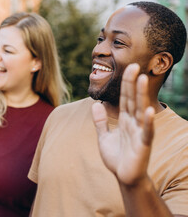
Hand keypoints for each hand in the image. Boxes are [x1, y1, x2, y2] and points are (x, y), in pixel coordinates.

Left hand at [92, 63, 154, 184]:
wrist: (124, 178)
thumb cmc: (116, 158)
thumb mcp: (103, 137)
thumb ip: (100, 121)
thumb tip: (96, 104)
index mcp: (125, 120)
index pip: (125, 98)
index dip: (126, 84)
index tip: (128, 68)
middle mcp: (133, 123)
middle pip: (132, 100)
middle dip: (133, 84)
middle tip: (134, 66)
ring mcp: (139, 133)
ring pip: (140, 111)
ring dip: (141, 96)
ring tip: (142, 80)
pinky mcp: (143, 145)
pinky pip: (146, 132)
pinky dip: (147, 122)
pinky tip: (148, 111)